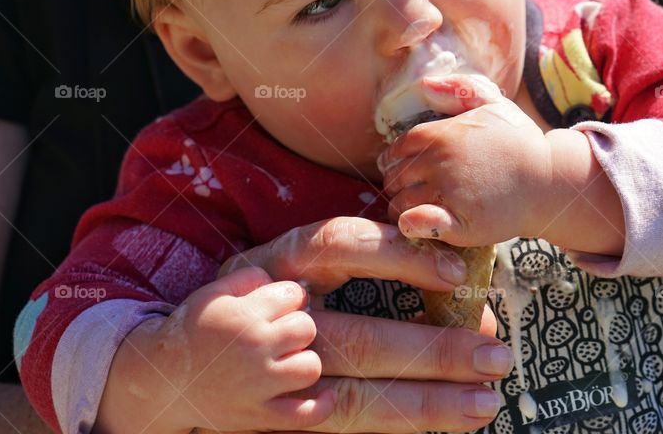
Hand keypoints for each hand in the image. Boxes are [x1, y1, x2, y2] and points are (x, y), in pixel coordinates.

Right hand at [96, 267, 333, 433]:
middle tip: (280, 335)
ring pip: (311, 366)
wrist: (163, 380)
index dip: (290, 299)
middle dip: (297, 327)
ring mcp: (258, 385)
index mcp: (245, 315)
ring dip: (303, 362)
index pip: (295, 295)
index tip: (278, 308)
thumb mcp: (214, 293)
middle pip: (307, 327)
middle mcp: (254, 348)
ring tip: (287, 361)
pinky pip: (305, 415)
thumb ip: (250, 278)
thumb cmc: (192, 331)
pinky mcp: (258, 416)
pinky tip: (325, 394)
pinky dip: (321, 406)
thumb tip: (285, 282)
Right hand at [212, 214, 512, 431]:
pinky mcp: (270, 422)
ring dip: (422, 404)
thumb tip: (448, 278)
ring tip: (481, 404)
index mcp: (277, 263)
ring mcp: (268, 381)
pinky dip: (385, 430)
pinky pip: (335, 429)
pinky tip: (432, 429)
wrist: (167, 364)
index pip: (340, 247)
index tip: (456, 270)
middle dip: (432, 351)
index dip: (398, 256)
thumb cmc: (247, 299)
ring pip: (351, 398)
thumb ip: (355, 263)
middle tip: (495, 356)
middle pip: (357, 338)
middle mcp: (271, 320)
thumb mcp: (286, 264)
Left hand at [379, 74, 553, 245]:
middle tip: (415, 192)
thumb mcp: (494, 104)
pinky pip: (416, 224)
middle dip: (399, 186)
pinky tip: (419, 224)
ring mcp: (447, 193)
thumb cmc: (520, 143)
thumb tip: (425, 84)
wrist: (549, 181)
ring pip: (400, 204)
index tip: (408, 170)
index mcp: (440, 136)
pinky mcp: (458, 223)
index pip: (395, 150)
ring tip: (421, 210)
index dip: (396, 162)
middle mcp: (438, 162)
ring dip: (403, 209)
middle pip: (394, 178)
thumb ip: (459, 90)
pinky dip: (411, 224)